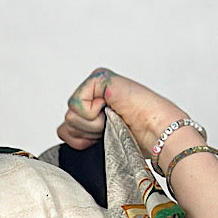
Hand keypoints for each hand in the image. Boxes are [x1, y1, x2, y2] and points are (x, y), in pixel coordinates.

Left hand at [58, 70, 185, 161]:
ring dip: (92, 126)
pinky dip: (92, 114)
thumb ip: (75, 133)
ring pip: (71, 115)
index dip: (83, 138)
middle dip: (88, 132)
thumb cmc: (134, 137)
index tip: (106, 134)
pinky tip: (110, 109)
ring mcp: (95, 83)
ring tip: (113, 119)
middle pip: (67, 121)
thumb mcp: (96, 140)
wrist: (155, 132)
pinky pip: (77, 103)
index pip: (67, 125)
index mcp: (92, 105)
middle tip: (111, 126)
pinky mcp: (99, 78)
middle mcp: (93, 92)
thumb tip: (62, 130)